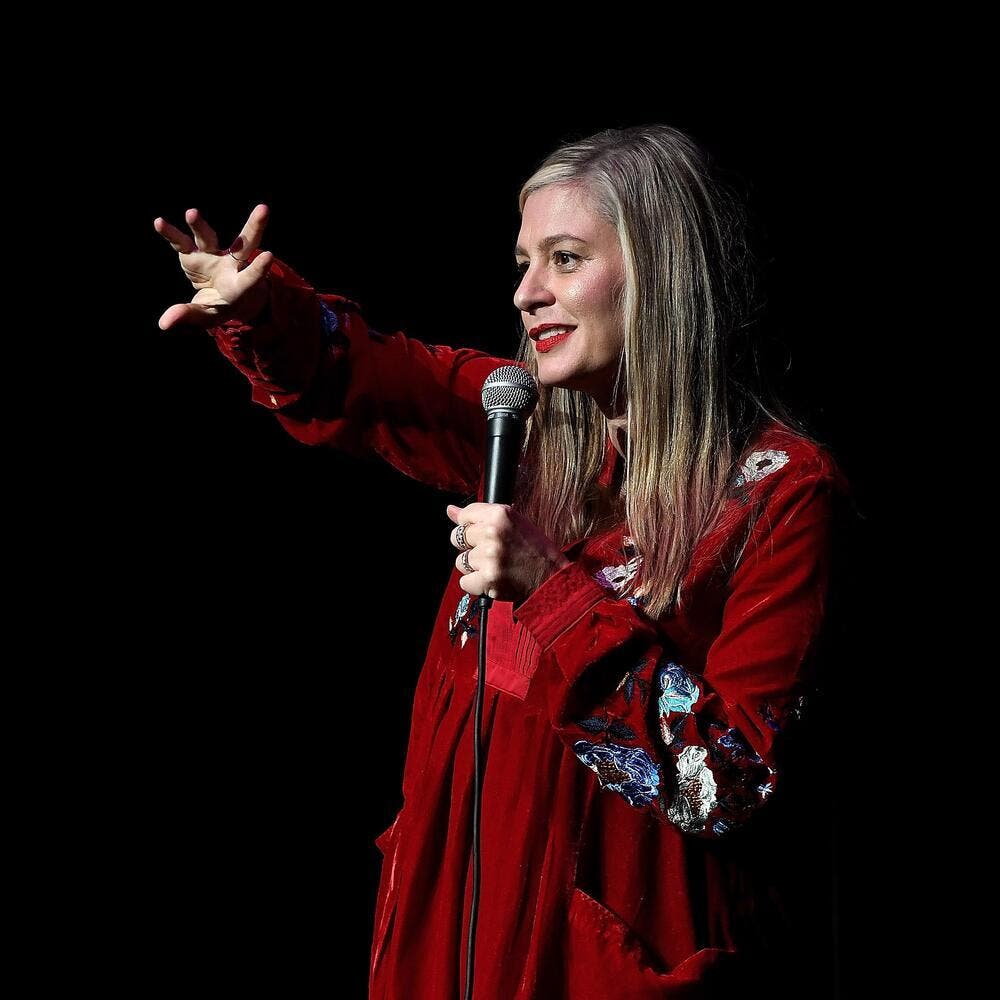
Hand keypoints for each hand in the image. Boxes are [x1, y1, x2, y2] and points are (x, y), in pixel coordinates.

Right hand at [153, 204, 273, 330]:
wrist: (217, 295)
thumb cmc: (220, 308)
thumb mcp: (207, 317)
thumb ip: (189, 317)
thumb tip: (164, 323)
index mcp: (240, 286)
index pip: (251, 277)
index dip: (259, 268)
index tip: (269, 256)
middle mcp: (230, 266)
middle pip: (244, 245)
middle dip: (254, 227)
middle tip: (264, 209)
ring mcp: (211, 255)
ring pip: (209, 236)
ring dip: (200, 225)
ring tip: (191, 213)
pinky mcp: (192, 253)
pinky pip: (180, 242)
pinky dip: (171, 233)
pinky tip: (159, 223)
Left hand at [447, 502, 571, 603]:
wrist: (551, 577)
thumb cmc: (534, 549)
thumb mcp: (513, 522)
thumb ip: (480, 515)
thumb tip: (450, 510)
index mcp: (500, 514)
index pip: (465, 515)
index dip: (471, 525)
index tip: (481, 533)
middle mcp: (492, 533)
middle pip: (458, 538)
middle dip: (471, 546)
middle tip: (492, 552)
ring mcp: (489, 557)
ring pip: (461, 561)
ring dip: (474, 566)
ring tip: (495, 566)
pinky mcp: (488, 579)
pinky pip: (464, 581)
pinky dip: (476, 584)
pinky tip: (492, 579)